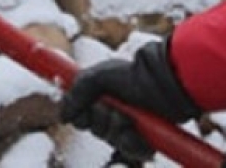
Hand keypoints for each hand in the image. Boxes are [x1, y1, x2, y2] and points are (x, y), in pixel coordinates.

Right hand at [60, 39, 202, 160]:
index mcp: (104, 99)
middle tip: (114, 109)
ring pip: (113, 140)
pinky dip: (133, 143)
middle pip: (96, 130)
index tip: (85, 112)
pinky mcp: (145, 139)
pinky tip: (136, 133)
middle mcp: (115, 113)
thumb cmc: (133, 75)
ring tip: (129, 117)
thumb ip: (77, 92)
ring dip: (118, 129)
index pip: (83, 118)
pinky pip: (131, 149)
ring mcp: (131, 127)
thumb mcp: (98, 76)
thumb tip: (63, 116)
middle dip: (103, 120)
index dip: (82, 117)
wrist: (162, 83)